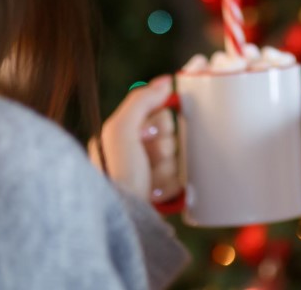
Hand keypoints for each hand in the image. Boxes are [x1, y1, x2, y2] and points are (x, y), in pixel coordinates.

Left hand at [89, 76, 180, 205]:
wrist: (125, 219)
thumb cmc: (117, 174)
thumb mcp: (120, 130)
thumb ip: (141, 101)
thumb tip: (166, 81)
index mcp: (125, 133)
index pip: (162, 113)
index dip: (160, 123)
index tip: (146, 134)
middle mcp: (137, 151)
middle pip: (174, 135)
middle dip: (163, 149)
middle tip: (147, 160)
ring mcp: (152, 172)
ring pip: (180, 157)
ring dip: (166, 169)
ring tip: (148, 182)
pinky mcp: (164, 192)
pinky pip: (183, 179)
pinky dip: (170, 186)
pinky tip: (154, 193)